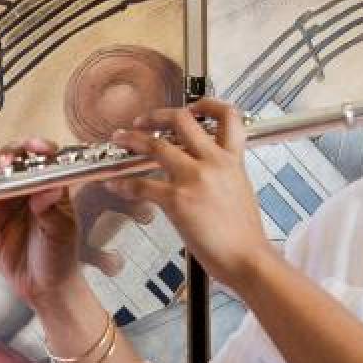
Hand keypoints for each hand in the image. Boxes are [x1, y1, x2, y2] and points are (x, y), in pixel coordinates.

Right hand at [0, 140, 86, 309]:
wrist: (43, 286)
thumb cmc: (60, 255)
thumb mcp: (61, 232)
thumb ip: (51, 210)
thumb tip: (49, 188)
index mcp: (50, 185)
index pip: (45, 158)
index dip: (38, 148)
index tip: (33, 148)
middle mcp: (26, 187)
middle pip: (13, 160)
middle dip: (6, 156)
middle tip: (3, 164)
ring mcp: (5, 199)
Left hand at [106, 99, 274, 291]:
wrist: (248, 258)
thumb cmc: (244, 235)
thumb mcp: (241, 191)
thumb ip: (224, 174)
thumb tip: (209, 172)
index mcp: (232, 160)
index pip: (228, 115)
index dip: (207, 104)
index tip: (191, 107)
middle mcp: (213, 162)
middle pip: (182, 120)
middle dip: (157, 115)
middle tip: (142, 121)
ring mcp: (194, 179)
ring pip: (156, 145)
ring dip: (132, 139)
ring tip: (120, 139)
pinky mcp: (178, 200)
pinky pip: (142, 185)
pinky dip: (123, 183)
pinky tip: (114, 184)